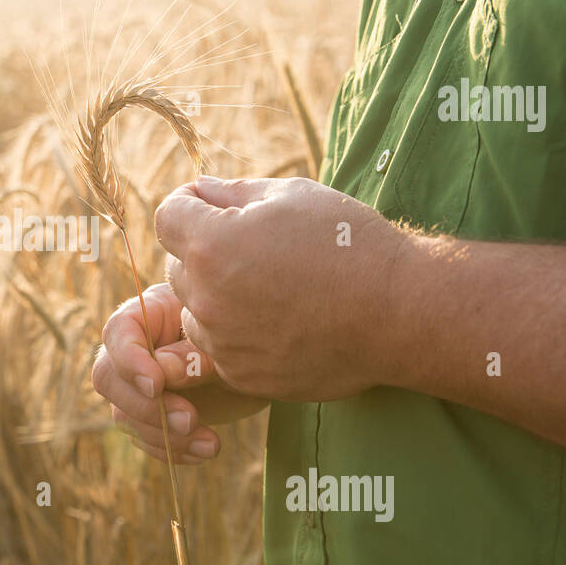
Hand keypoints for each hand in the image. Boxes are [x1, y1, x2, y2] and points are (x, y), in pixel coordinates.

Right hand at [91, 282, 269, 464]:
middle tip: (190, 421)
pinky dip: (172, 450)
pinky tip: (204, 450)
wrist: (264, 366)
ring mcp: (138, 385)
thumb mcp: (225, 343)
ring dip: (165, 435)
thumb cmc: (245, 339)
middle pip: (110, 378)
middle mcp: (136, 349)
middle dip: (147, 406)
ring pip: (125, 415)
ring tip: (211, 445)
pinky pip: (145, 438)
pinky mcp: (150, 415)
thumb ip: (192, 355)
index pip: (118, 332)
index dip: (129, 360)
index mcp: (150, 314)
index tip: (157, 385)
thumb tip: (161, 371)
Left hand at [156, 175, 406, 400]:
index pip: (168, 215)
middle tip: (257, 250)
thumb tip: (197, 189)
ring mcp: (222, 342)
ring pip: (194, 310)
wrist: (398, 313)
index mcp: (211, 245)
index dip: (189, 205)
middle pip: (178, 265)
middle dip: (205, 252)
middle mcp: (206, 298)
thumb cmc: (348, 242)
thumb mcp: (292, 195)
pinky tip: (281, 321)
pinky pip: (219, 347)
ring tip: (270, 289)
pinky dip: (238, 334)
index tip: (214, 207)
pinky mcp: (240, 375)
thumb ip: (232, 192)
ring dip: (216, 297)